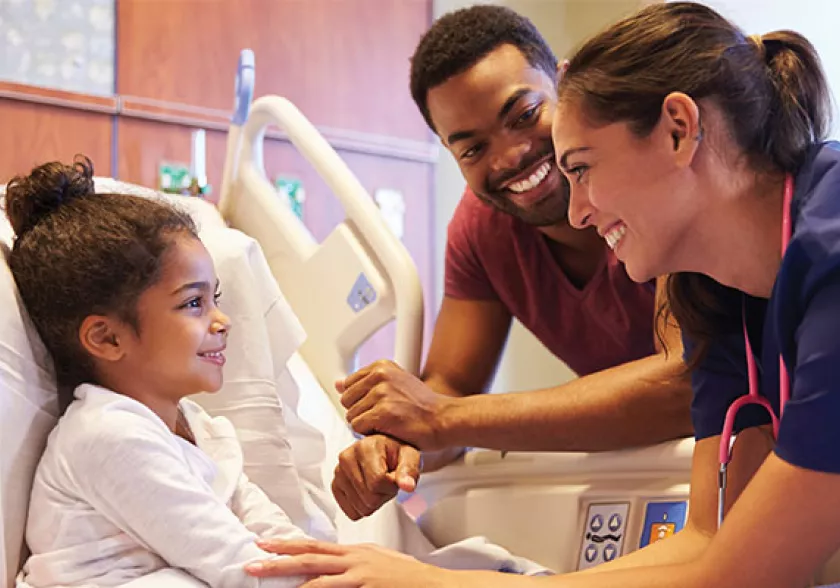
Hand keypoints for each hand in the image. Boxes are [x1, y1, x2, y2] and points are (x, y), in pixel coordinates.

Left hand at [246, 539, 455, 586]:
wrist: (432, 584)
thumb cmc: (407, 576)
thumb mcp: (377, 560)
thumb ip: (354, 562)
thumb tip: (335, 564)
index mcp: (354, 552)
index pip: (314, 546)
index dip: (287, 544)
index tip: (263, 543)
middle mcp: (353, 561)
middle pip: (308, 557)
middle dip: (277, 559)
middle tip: (251, 562)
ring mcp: (358, 576)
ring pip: (315, 578)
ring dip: (287, 580)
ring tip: (263, 578)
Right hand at [331, 434, 420, 519]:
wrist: (384, 451)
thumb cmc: (396, 453)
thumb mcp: (410, 457)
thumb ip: (409, 471)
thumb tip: (407, 485)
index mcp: (365, 447)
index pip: (377, 482)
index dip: (391, 486)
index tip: (394, 477)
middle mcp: (347, 458)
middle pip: (369, 497)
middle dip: (383, 494)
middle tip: (387, 481)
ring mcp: (339, 472)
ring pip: (360, 507)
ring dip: (374, 501)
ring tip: (377, 484)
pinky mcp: (335, 486)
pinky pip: (351, 512)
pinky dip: (363, 507)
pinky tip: (367, 491)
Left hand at [337, 360, 454, 450]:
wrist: (444, 419)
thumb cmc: (422, 407)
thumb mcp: (394, 385)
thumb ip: (365, 383)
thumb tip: (338, 383)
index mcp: (381, 366)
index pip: (348, 385)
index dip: (361, 400)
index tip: (378, 405)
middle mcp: (380, 375)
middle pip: (346, 400)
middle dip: (361, 412)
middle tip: (383, 416)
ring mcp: (381, 393)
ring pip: (351, 416)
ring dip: (366, 425)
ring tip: (388, 423)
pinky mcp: (382, 412)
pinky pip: (358, 427)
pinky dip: (370, 433)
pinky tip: (388, 430)